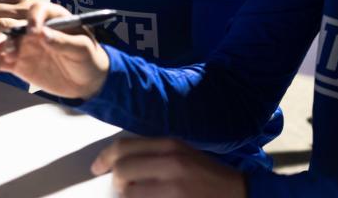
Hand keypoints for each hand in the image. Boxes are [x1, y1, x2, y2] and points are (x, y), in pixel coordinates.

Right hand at [0, 1, 109, 97]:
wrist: (86, 82)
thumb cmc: (89, 58)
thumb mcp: (82, 49)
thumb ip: (64, 41)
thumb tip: (43, 34)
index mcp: (52, 18)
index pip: (38, 10)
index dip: (33, 18)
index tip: (32, 32)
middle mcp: (34, 28)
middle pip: (12, 23)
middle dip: (0, 33)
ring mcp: (25, 45)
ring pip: (2, 41)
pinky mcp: (19, 62)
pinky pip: (1, 59)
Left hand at [91, 138, 247, 197]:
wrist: (241, 195)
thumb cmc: (208, 177)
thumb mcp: (183, 154)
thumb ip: (154, 154)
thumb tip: (120, 161)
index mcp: (171, 145)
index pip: (124, 147)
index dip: (104, 158)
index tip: (96, 168)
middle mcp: (171, 163)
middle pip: (122, 170)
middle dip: (116, 182)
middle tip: (121, 189)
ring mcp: (174, 188)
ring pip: (129, 193)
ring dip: (127, 196)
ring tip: (137, 196)